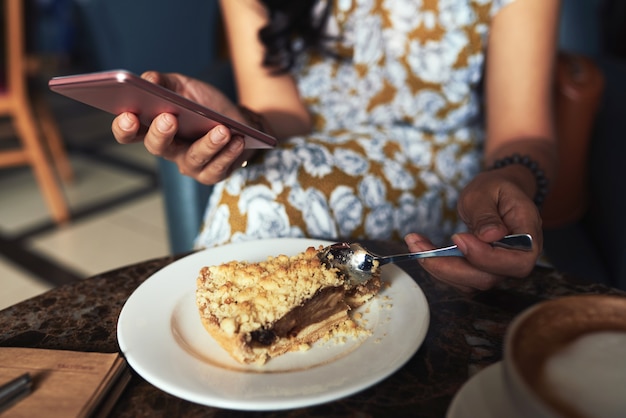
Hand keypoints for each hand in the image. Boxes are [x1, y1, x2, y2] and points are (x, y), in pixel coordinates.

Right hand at [111, 71, 251, 184]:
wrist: (239, 121)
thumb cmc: (206, 105)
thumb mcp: (185, 87)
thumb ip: (164, 82)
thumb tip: (148, 78)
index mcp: (153, 128)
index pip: (129, 132)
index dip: (124, 127)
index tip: (128, 115)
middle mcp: (168, 149)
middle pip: (157, 147)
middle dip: (161, 133)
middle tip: (169, 118)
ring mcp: (189, 164)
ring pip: (193, 158)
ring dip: (207, 144)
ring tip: (221, 130)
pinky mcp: (211, 174)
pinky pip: (217, 167)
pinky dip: (228, 153)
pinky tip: (236, 139)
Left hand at [404, 168, 542, 290]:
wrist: (495, 193)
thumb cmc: (494, 188)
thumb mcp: (487, 190)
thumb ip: (486, 213)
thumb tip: (490, 235)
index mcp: (528, 234)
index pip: (518, 261)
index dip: (487, 257)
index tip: (458, 238)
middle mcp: (516, 257)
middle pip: (489, 278)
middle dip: (450, 266)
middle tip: (421, 245)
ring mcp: (498, 267)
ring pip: (470, 283)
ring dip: (438, 267)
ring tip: (415, 242)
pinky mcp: (479, 270)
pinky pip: (458, 278)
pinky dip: (437, 265)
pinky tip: (421, 246)